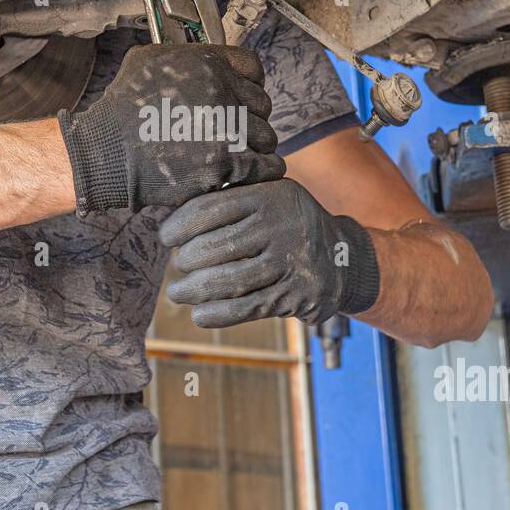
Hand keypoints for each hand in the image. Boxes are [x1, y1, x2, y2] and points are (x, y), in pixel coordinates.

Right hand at [58, 43, 283, 213]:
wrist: (106, 151)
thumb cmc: (121, 109)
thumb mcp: (147, 61)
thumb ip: (182, 57)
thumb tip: (200, 60)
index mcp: (208, 64)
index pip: (253, 68)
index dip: (251, 84)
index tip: (243, 98)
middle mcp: (222, 91)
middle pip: (262, 105)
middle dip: (249, 118)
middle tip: (232, 131)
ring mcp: (226, 128)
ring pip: (267, 137)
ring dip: (254, 146)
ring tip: (236, 154)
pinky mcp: (225, 164)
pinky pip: (266, 166)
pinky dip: (262, 171)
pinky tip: (249, 172)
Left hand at [159, 178, 380, 327]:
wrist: (343, 258)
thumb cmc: (289, 224)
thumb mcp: (271, 195)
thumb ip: (233, 196)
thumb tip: (174, 209)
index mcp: (271, 196)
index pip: (211, 208)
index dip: (180, 225)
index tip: (166, 236)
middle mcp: (282, 226)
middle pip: (215, 247)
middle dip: (187, 260)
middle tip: (179, 264)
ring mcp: (290, 263)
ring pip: (227, 281)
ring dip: (193, 290)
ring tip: (178, 292)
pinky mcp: (294, 296)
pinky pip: (245, 309)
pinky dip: (216, 314)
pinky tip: (199, 313)